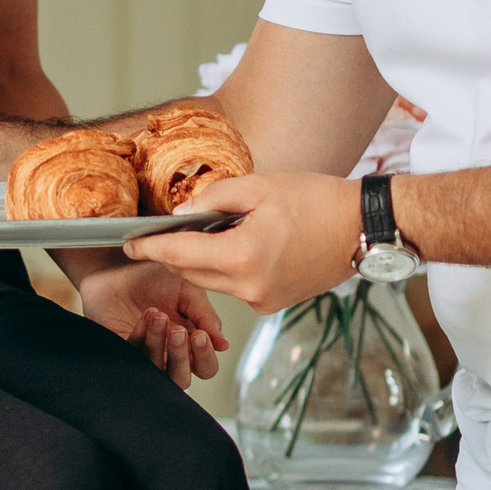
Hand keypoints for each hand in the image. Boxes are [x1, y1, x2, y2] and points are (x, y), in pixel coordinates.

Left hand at [74, 259, 228, 389]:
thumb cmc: (153, 276)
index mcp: (190, 341)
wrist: (119, 264)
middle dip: (180, 356)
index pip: (205, 366)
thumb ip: (206, 317)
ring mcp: (144, 355)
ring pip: (157, 374)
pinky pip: (134, 358)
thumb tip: (223, 345)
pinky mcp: (122, 351)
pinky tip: (145, 316)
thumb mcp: (188, 291)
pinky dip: (141, 337)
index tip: (201, 335)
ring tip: (158, 317)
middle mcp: (168, 353)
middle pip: (181, 379)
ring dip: (159, 346)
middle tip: (178, 331)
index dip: (205, 356)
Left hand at [123, 172, 359, 312]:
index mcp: (242, 257)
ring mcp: (262, 300)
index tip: (128, 243)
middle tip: (174, 227)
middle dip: (178, 251)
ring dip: (207, 258)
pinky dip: (230, 267)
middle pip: (192, 273)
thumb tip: (182, 214)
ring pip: (213, 281)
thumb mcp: (260, 186)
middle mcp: (249, 288)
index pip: (178, 255)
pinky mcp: (272, 303)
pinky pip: (236, 286)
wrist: (362, 228)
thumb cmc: (318, 201)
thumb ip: (213, 198)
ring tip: (224, 228)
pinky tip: (247, 243)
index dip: (149, 248)